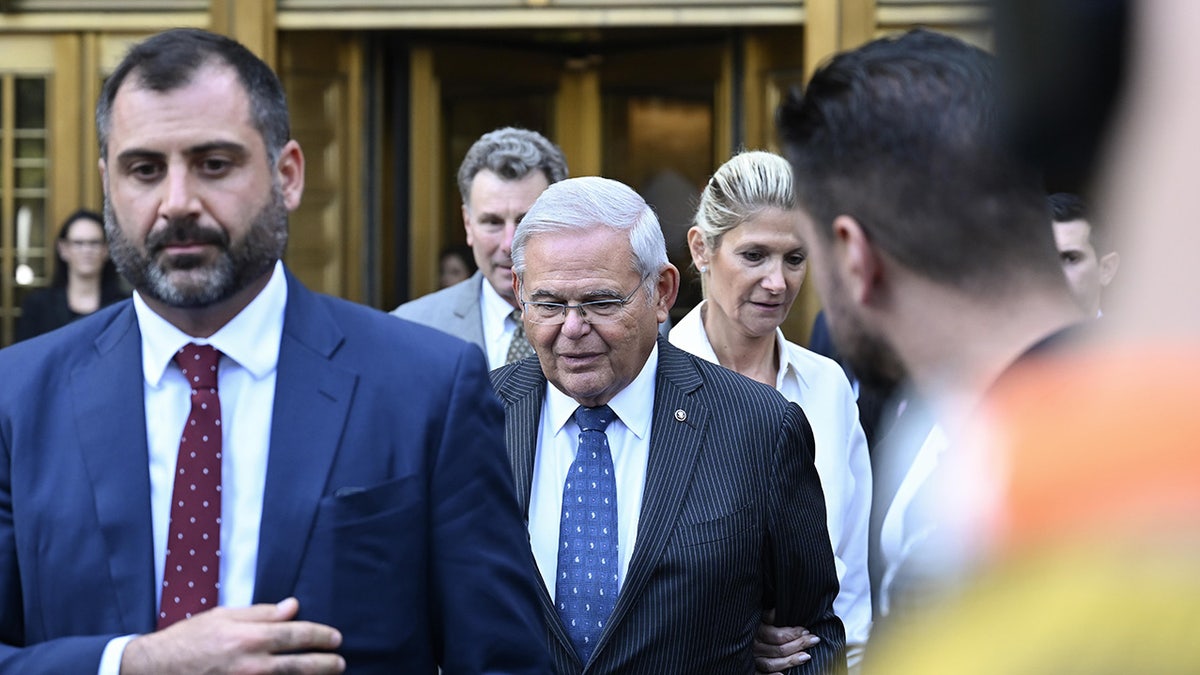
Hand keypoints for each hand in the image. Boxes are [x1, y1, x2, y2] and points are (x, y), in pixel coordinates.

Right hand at [121, 597, 345, 674]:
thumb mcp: (224, 616)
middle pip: (299, 665)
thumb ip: (262, 613)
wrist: (155, 669)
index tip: (336, 639)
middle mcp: (251, 665)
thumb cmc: (189, 638)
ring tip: (328, 674)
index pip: (296, 636)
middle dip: (325, 664)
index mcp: (249, 638)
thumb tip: (293, 607)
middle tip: (340, 662)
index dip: (320, 637)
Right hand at [753, 608, 820, 673]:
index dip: (793, 633)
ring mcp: (754, 660)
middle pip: (778, 649)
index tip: (806, 631)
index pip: (777, 635)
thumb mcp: (765, 619)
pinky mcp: (754, 671)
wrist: (747, 645)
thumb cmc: (764, 630)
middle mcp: (755, 646)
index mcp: (757, 631)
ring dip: (791, 661)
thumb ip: (769, 616)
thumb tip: (776, 610)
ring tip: (807, 656)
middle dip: (798, 644)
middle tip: (813, 640)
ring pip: (772, 664)